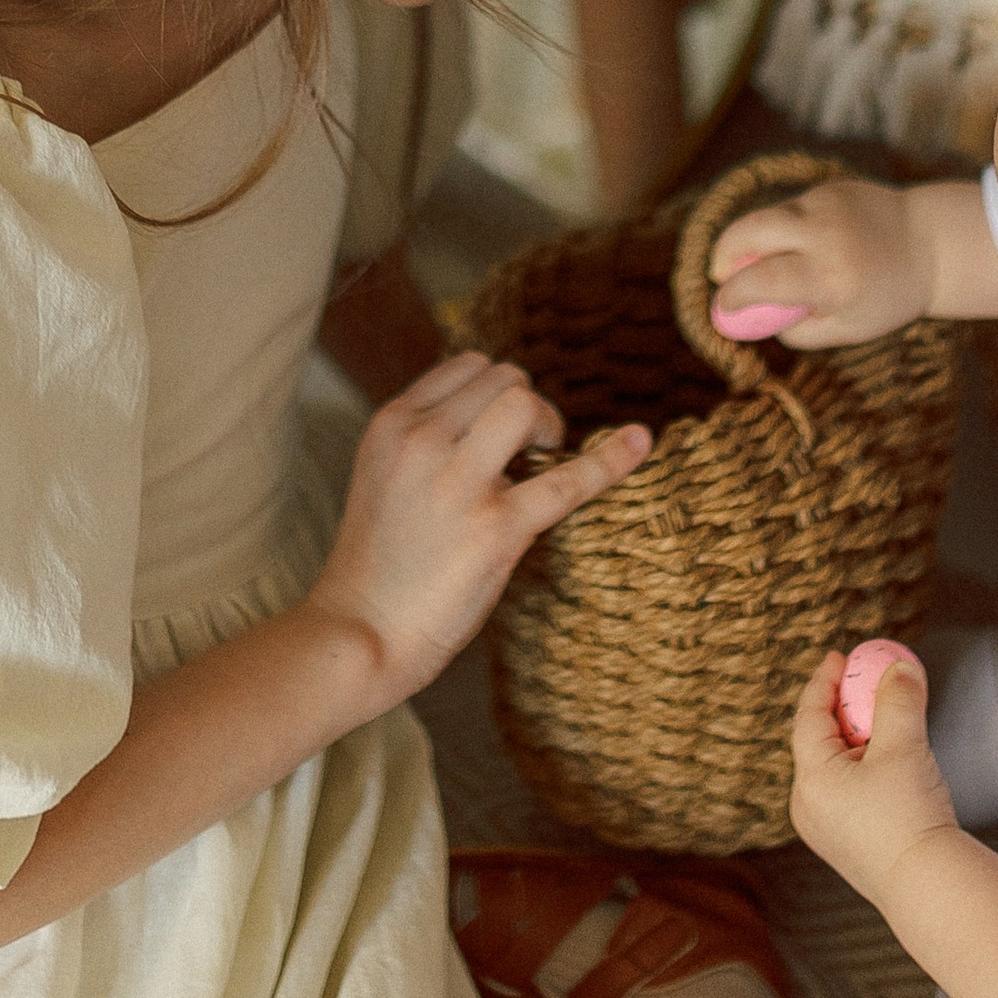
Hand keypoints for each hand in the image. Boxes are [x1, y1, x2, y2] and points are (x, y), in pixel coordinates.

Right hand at [305, 346, 648, 709]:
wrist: (358, 632)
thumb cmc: (377, 565)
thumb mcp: (385, 477)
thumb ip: (429, 443)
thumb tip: (503, 427)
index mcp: (393, 424)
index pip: (467, 366)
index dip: (497, 391)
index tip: (503, 428)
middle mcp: (421, 441)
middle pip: (503, 379)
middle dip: (528, 407)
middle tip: (528, 453)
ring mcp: (457, 482)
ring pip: (524, 404)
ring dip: (547, 425)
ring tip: (544, 460)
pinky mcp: (495, 528)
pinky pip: (567, 480)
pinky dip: (610, 461)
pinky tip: (640, 444)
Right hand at [706, 178, 932, 348]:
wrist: (933, 245)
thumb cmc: (888, 296)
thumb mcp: (850, 328)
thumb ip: (799, 330)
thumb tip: (752, 319)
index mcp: (831, 278)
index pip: (761, 281)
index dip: (733, 294)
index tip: (723, 307)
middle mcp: (826, 235)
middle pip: (750, 231)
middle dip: (724, 252)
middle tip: (720, 273)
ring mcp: (827, 205)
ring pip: (768, 217)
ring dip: (753, 240)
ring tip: (766, 261)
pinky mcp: (830, 189)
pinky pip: (791, 209)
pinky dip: (785, 228)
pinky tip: (807, 242)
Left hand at [788, 645, 959, 907]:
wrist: (927, 886)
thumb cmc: (909, 816)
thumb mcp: (904, 747)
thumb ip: (899, 700)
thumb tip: (900, 667)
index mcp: (810, 780)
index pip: (809, 716)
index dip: (825, 681)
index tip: (839, 656)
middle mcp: (807, 806)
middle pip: (819, 741)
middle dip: (842, 709)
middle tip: (866, 685)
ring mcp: (824, 830)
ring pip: (834, 769)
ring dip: (856, 740)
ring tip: (885, 723)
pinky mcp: (845, 846)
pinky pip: (846, 793)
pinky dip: (863, 768)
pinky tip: (891, 766)